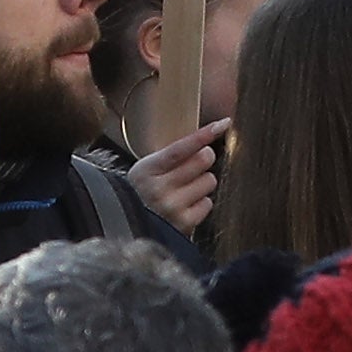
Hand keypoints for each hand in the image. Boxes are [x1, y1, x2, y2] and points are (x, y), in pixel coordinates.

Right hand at [125, 117, 227, 235]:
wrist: (130, 226)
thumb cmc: (142, 193)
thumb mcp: (146, 169)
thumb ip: (170, 155)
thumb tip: (202, 140)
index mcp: (147, 170)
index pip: (180, 149)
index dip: (202, 135)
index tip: (220, 125)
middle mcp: (159, 189)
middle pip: (201, 160)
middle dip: (204, 157)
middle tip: (198, 161)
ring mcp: (173, 207)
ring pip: (209, 180)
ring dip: (203, 181)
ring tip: (187, 187)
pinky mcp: (184, 223)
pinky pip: (208, 203)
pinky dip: (201, 202)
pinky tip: (187, 203)